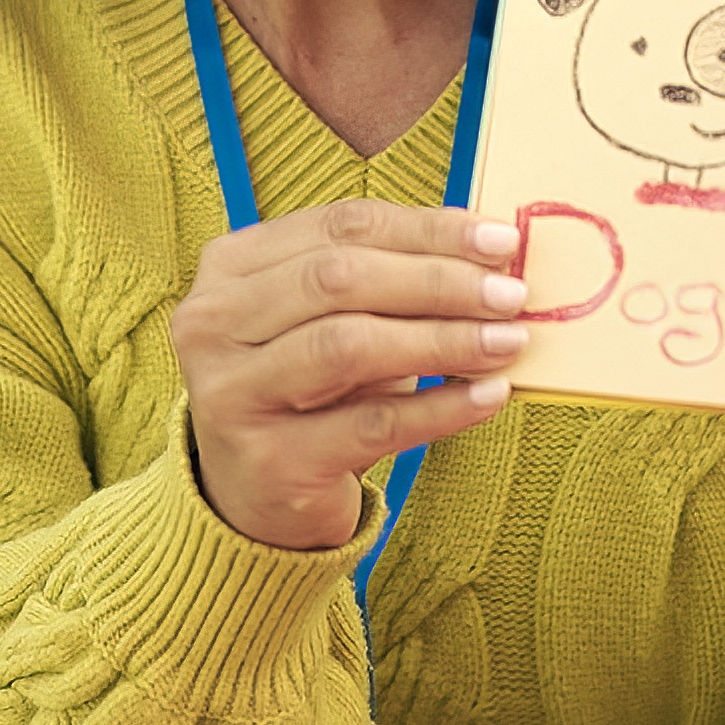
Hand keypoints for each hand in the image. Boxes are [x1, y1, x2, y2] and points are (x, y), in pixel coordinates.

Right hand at [173, 200, 530, 549]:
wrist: (254, 498)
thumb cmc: (306, 390)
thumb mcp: (325, 321)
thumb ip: (386, 278)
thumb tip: (489, 252)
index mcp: (230, 268)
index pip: (340, 226)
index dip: (426, 228)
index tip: (499, 239)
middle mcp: (213, 324)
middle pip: (340, 279)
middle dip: (438, 281)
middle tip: (511, 294)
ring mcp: (233, 393)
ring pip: (350, 346)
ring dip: (444, 339)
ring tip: (508, 341)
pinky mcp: (270, 460)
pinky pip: (372, 424)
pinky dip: (441, 407)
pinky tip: (489, 395)